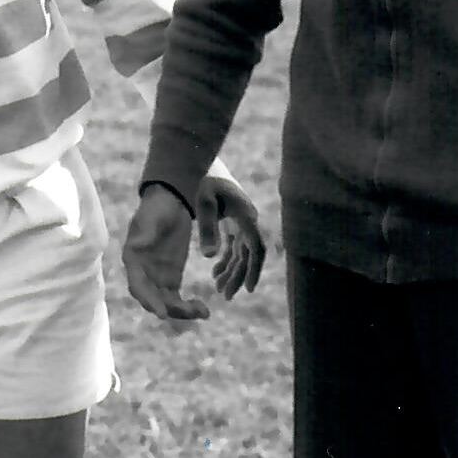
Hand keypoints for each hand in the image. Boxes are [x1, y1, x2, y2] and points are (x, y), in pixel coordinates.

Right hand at [122, 185, 210, 323]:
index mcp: (133, 259)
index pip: (137, 285)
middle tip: (189, 312)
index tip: (162, 313)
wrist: (170, 203)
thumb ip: (146, 233)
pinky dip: (189, 307)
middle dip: (168, 310)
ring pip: (166, 303)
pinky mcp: (171, 279)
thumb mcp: (152, 218)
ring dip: (182, 312)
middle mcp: (142, 274)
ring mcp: (156, 278)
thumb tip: (136, 246)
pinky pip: (177, 300)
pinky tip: (204, 310)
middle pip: (152, 299)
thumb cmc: (158, 208)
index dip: (148, 300)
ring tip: (203, 312)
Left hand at [193, 174, 265, 299]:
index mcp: (245, 215)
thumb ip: (207, 229)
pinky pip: (235, 246)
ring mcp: (242, 221)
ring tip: (220, 289)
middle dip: (239, 276)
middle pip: (249, 254)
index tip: (248, 289)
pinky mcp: (234, 221)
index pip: (256, 248)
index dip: (254, 269)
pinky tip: (215, 273)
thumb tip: (210, 257)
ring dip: (232, 271)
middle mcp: (248, 219)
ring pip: (242, 252)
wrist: (201, 161)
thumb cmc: (202, 180)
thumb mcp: (203, 203)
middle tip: (226, 296)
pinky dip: (226, 260)